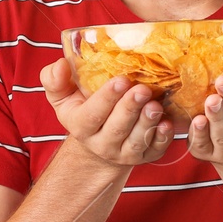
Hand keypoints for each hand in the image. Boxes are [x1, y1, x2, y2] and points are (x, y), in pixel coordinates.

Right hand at [40, 58, 174, 166]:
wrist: (98, 140)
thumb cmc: (81, 108)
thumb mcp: (62, 94)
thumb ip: (54, 79)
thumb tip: (61, 65)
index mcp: (79, 126)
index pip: (92, 115)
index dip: (106, 99)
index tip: (120, 80)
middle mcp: (101, 143)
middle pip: (116, 129)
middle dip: (130, 108)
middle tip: (142, 89)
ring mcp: (124, 153)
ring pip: (136, 141)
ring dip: (147, 123)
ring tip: (156, 105)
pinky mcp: (144, 156)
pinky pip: (155, 150)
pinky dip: (163, 138)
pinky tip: (167, 123)